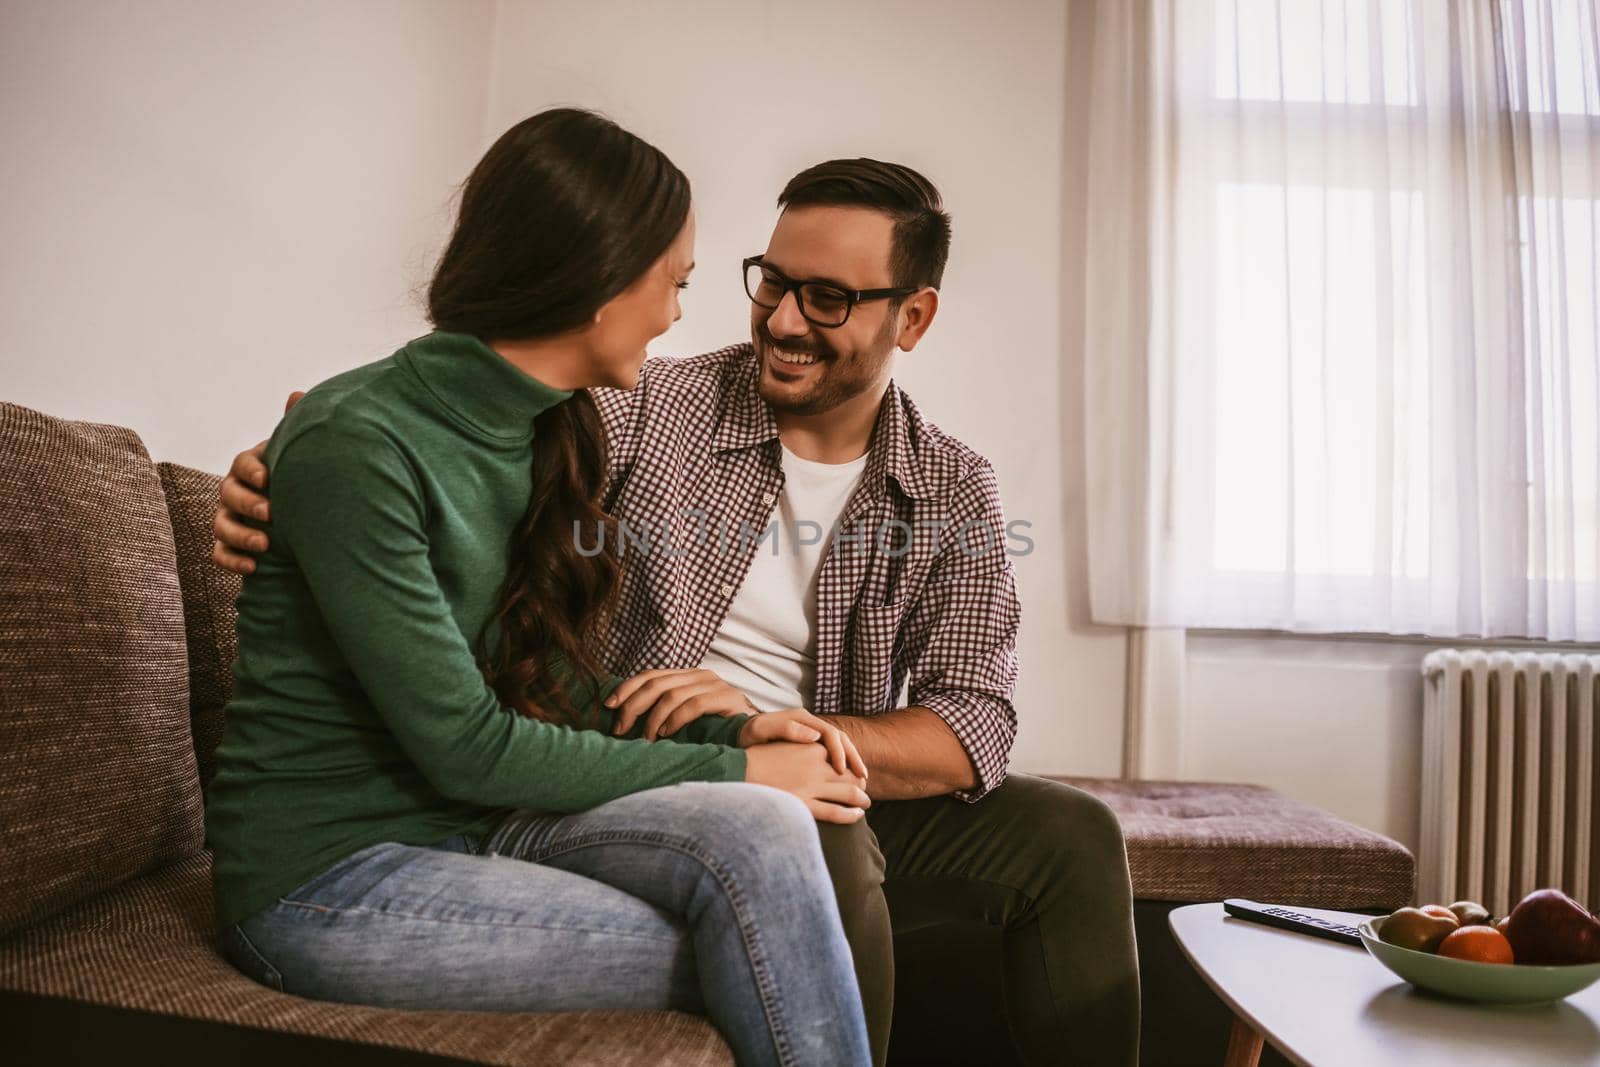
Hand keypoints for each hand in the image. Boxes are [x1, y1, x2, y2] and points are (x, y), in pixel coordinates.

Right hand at [209, 390, 302, 574]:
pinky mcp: (231, 546)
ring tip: (265, 545)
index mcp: (252, 467)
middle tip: (270, 514)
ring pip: (221, 526)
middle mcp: (234, 491)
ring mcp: (229, 518)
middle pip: (228, 494)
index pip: (242, 463)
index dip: (252, 471)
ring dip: (240, 535)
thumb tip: (296, 394)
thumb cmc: (299, 480)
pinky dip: (233, 561)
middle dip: (247, 504)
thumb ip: (295, 429)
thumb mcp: (299, 456)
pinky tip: (254, 567)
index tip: (268, 479)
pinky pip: (220, 554)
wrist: (303, 518)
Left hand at [605, 668, 755, 739]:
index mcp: (686, 676)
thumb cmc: (713, 730)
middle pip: (656, 684)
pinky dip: (675, 719)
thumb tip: (623, 719)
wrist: (754, 735)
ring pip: (672, 694)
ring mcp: (714, 684)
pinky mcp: (727, 698)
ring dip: (652, 719)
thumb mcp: (682, 718)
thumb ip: (660, 712)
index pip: (649, 675)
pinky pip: (694, 704)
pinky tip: (666, 733)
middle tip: (620, 728)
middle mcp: (699, 675)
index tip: (608, 705)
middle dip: (633, 705)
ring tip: (646, 738)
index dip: (626, 688)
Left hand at [739, 709, 867, 780]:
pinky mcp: (810, 745)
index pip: (830, 733)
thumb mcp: (765, 729)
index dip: (839, 752)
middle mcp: (811, 724)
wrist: (741, 734)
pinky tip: (846, 779)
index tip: (841, 770)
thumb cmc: (751, 734)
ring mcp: (812, 733)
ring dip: (852, 760)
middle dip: (853, 757)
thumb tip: (815, 737)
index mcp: (803, 719)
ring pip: (840, 745)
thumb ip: (788, 730)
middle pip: (841, 738)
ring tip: (862, 778)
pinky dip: (842, 764)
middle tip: (863, 776)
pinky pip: (831, 753)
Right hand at [743, 741, 870, 824]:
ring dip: (861, 799)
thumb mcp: (785, 745)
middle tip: (864, 788)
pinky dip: (851, 815)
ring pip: (849, 794)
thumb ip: (804, 747)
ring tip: (866, 802)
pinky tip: (857, 816)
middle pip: (849, 775)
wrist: (739, 773)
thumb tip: (819, 746)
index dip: (852, 764)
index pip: (842, 756)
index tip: (856, 771)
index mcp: (811, 749)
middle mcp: (816, 767)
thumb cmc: (759, 759)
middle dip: (859, 783)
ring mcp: (811, 788)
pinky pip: (836, 812)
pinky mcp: (804, 806)